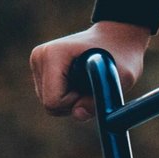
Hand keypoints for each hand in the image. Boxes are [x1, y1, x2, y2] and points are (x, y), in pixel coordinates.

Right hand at [30, 21, 149, 121]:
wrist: (117, 41)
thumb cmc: (120, 58)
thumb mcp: (116, 81)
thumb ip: (97, 102)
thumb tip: (78, 114)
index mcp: (52, 55)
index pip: (53, 101)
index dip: (75, 102)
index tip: (90, 85)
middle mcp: (40, 57)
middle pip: (50, 106)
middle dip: (73, 103)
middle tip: (91, 84)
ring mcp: (38, 63)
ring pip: (50, 105)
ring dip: (72, 101)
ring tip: (86, 81)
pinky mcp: (40, 70)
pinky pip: (52, 100)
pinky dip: (67, 98)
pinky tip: (79, 82)